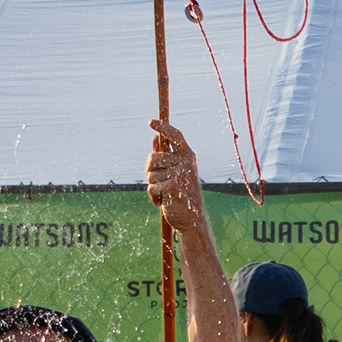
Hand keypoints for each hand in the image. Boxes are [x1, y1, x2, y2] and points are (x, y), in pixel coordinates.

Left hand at [145, 120, 206, 234]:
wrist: (191, 219)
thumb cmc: (181, 195)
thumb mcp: (174, 173)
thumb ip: (165, 156)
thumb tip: (153, 139)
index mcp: (188, 156)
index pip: (175, 136)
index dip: (162, 127)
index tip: (150, 122)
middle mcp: (186, 162)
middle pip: (153, 158)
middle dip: (150, 172)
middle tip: (160, 184)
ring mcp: (180, 173)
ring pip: (150, 175)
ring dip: (153, 187)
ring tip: (165, 194)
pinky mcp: (173, 186)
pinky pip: (151, 188)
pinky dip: (153, 197)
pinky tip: (163, 202)